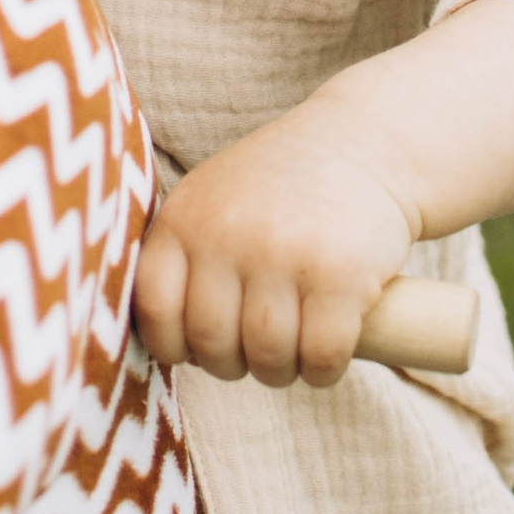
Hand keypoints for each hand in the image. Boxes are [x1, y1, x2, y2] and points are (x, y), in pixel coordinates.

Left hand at [133, 118, 421, 390]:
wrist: (362, 142)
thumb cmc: (277, 187)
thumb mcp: (210, 201)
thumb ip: (179, 258)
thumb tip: (151, 343)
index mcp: (184, 219)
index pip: (153, 312)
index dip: (175, 345)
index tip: (201, 343)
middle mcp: (226, 236)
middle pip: (212, 345)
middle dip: (234, 364)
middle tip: (256, 348)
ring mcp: (283, 255)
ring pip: (267, 359)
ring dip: (281, 370)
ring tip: (293, 347)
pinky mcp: (341, 277)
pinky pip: (320, 358)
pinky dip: (324, 370)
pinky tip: (328, 349)